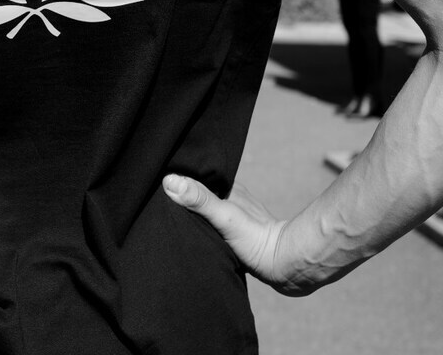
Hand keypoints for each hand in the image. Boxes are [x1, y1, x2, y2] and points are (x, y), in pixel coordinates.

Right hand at [162, 175, 327, 295]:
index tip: (158, 179)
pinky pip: (211, 225)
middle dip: (183, 195)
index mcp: (229, 187)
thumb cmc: (257, 239)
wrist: (284, 267)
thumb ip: (199, 200)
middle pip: (200, 192)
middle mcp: (231, 198)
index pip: (198, 175)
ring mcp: (233, 216)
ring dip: (192, 212)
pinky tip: (192, 234)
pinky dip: (201, 227)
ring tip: (170, 217)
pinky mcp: (235, 234)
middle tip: (159, 201)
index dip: (179, 177)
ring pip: (205, 209)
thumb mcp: (225, 216)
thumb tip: (170, 180)